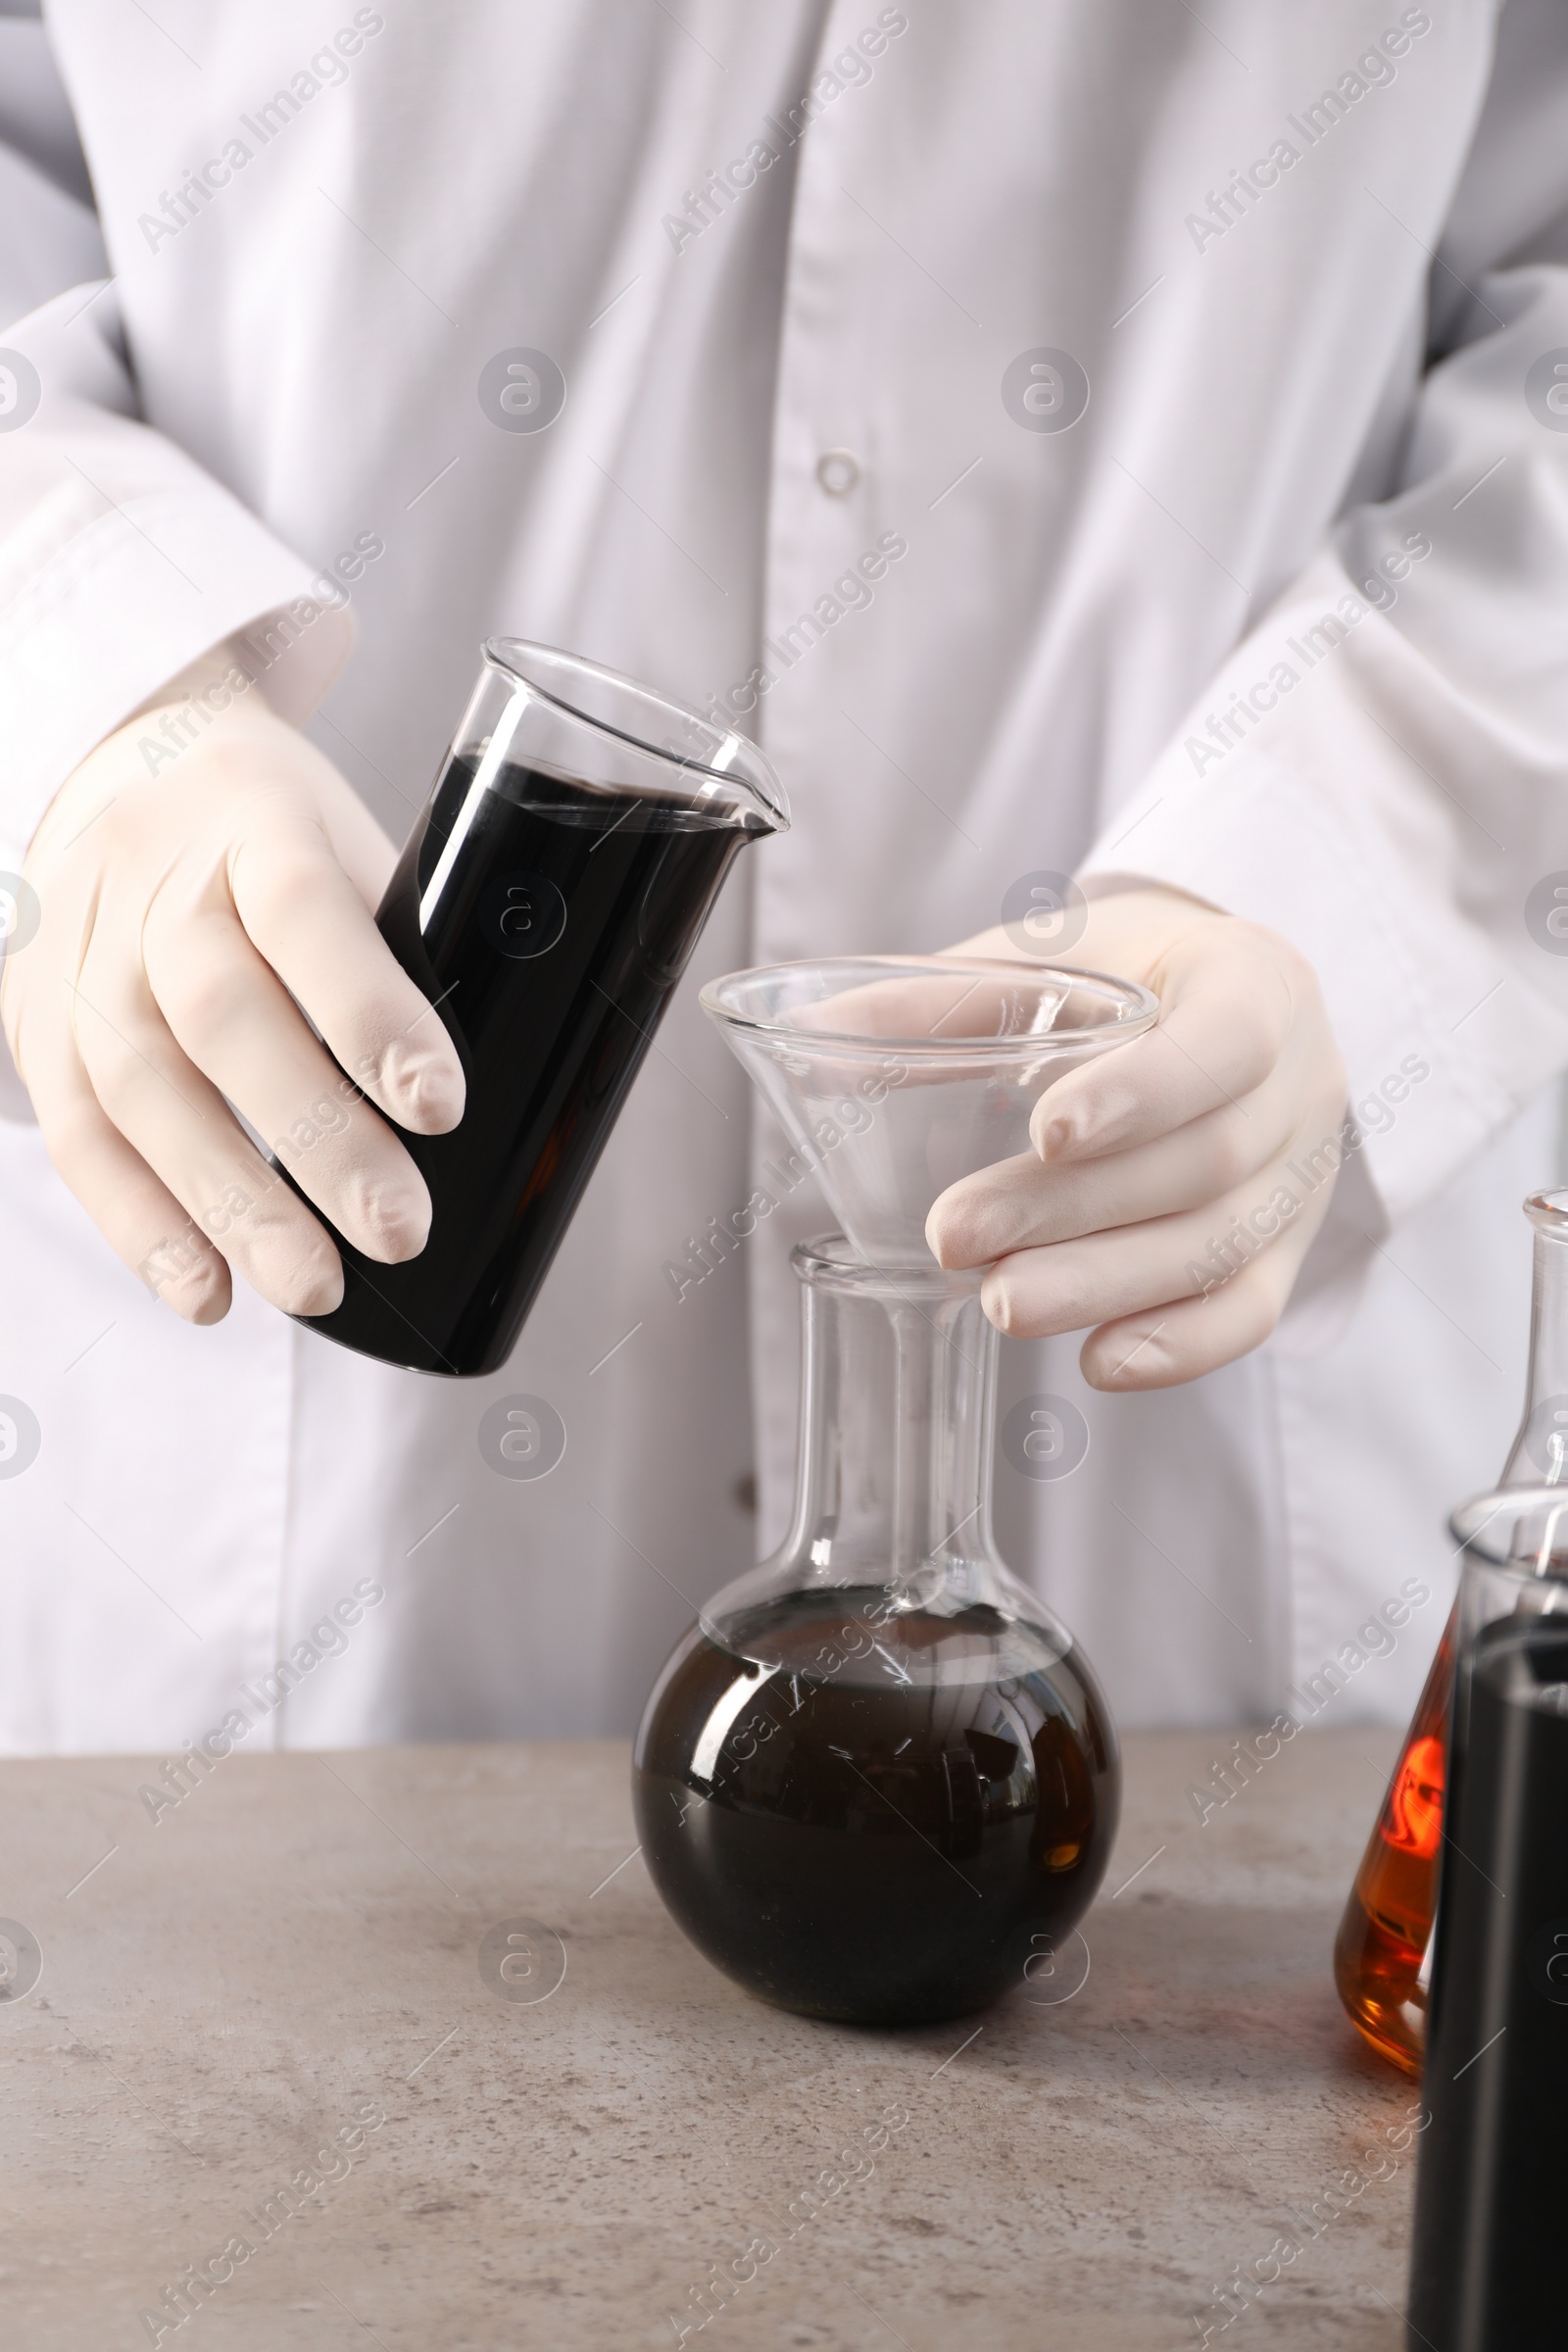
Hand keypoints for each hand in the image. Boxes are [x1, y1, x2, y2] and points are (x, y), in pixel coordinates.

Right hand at [0, 657, 464, 1323]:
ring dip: (231, 1205)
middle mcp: (154, 884)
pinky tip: (207, 1290)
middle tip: (397, 1231)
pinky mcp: (34, 1022)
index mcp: (255, 818)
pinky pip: (79, 1135)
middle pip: (222, 1017)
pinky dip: (141, 1225)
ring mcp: (83, 957)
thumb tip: (494, 1086)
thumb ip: (397, 942)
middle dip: (317, 1139)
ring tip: (312, 1286)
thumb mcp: (342, 839)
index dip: (370, 1013)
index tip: (441, 1107)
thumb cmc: (268, 829)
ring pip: (143, 1088)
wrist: (114, 770)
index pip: (306, 912)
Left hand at [925, 887, 1347, 1388]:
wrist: (1217, 1004)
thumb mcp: (1045, 960)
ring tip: (998, 1305)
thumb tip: (810, 1032)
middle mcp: (1301, 1081)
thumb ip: (942, 997)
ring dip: (1105, 1285)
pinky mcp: (1288, 1249)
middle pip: (1205, 1160)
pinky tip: (1095, 1361)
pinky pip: (1251, 1313)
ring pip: (1221, 1246)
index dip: (1145, 1092)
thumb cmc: (1122, 978)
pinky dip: (1177, 1347)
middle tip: (955, 1238)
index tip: (1046, 1132)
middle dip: (1072, 1210)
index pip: (1228, 1038)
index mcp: (1255, 980)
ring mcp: (1303, 1174)